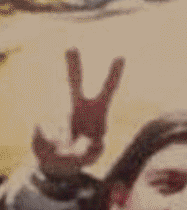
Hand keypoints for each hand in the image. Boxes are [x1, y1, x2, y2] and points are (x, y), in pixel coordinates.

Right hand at [30, 49, 122, 178]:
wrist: (57, 161)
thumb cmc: (81, 154)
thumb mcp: (91, 155)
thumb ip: (91, 149)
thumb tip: (82, 139)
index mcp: (98, 112)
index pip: (108, 91)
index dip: (114, 75)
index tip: (121, 56)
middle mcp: (78, 107)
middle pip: (74, 83)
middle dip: (73, 66)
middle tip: (72, 48)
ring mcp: (59, 112)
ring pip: (60, 121)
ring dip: (65, 139)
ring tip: (67, 150)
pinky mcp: (42, 122)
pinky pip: (48, 134)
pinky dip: (52, 145)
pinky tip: (54, 148)